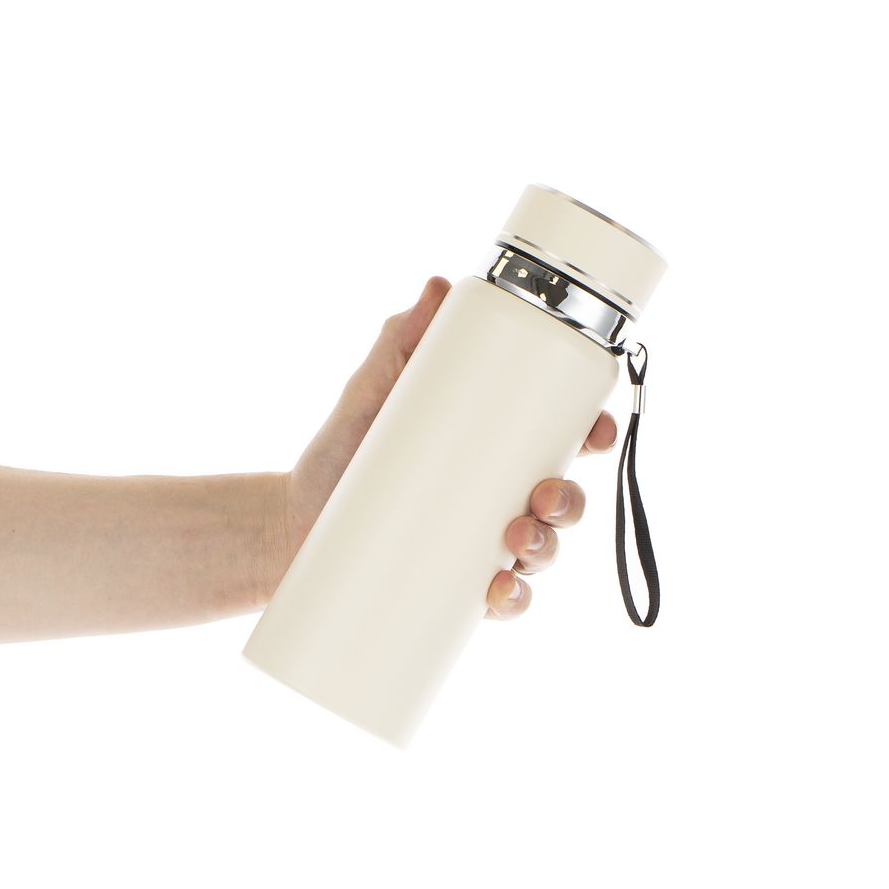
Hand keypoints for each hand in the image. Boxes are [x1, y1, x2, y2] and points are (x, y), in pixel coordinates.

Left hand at [269, 277, 616, 617]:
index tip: (596, 429)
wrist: (292, 519)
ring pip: (544, 552)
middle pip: (565, 501)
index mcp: (493, 449)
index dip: (592, 435)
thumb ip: (402, 341)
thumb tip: (436, 286)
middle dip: (572, 500)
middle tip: (544, 494)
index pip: (559, 441)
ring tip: (516, 540)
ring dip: (548, 549)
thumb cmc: (342, 452)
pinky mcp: (456, 588)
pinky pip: (504, 601)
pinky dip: (512, 601)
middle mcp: (498, 498)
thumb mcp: (373, 391)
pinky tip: (499, 594)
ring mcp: (480, 546)